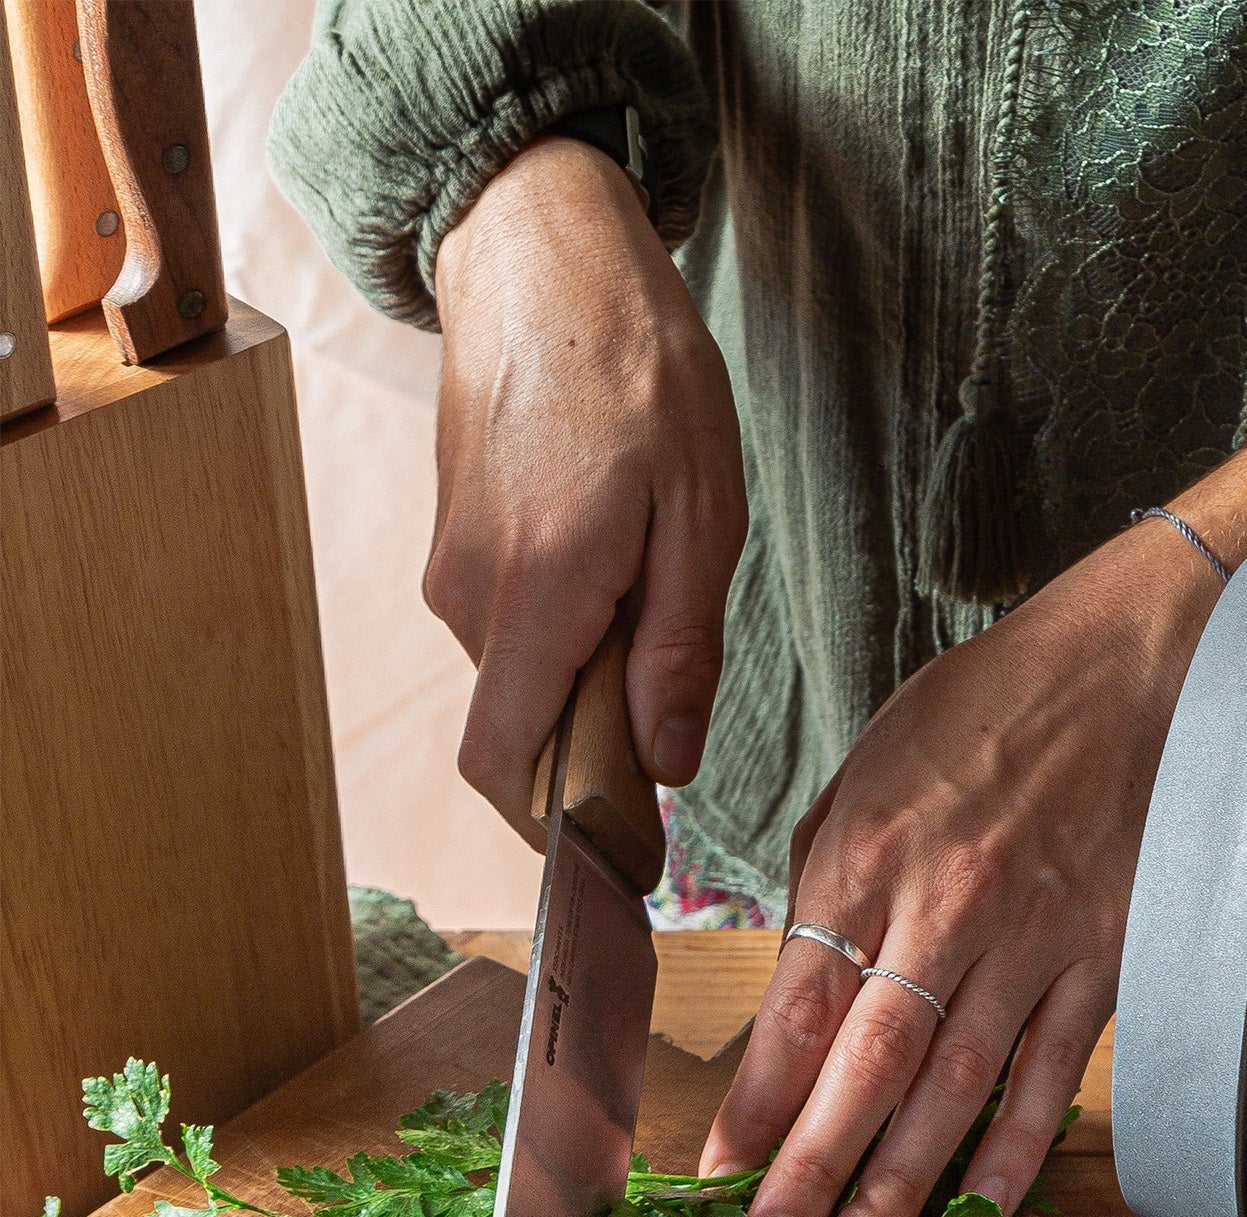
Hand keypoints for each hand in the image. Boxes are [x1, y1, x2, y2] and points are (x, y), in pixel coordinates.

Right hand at [427, 137, 746, 841]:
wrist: (541, 256)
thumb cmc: (638, 370)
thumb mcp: (702, 515)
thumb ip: (678, 650)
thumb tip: (663, 764)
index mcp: (538, 595)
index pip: (506, 766)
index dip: (560, 823)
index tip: (629, 839)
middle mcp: (472, 595)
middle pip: (522, 731)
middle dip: (593, 747)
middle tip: (671, 698)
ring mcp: (453, 569)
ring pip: (522, 679)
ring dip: (586, 679)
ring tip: (651, 601)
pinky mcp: (455, 545)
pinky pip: (511, 629)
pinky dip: (565, 633)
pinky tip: (617, 568)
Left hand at [699, 527, 1219, 1216]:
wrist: (1126, 664)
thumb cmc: (990, 709)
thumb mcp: (870, 768)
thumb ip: (828, 880)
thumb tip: (799, 984)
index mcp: (869, 855)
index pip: (798, 1008)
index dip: (755, 1105)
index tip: (718, 1176)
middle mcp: (945, 905)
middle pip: (868, 1063)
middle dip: (812, 1169)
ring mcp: (1032, 937)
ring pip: (958, 1084)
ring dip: (904, 1180)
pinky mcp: (1104, 955)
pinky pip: (1054, 1067)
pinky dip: (1020, 1140)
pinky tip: (986, 1200)